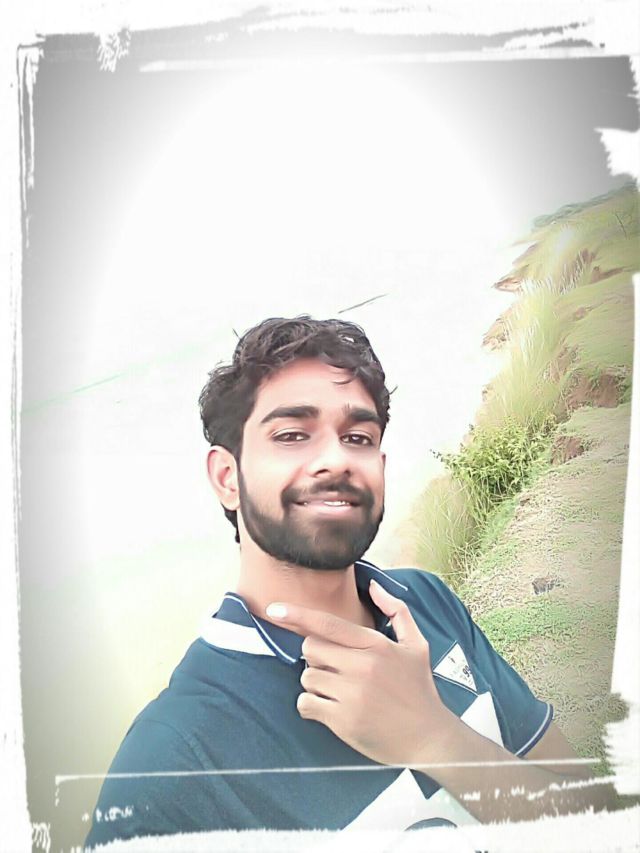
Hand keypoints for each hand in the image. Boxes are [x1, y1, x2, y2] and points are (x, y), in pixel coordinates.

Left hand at [265, 579, 454, 766]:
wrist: (429, 738)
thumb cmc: (419, 689)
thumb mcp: (416, 644)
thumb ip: (396, 610)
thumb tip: (373, 584)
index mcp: (376, 645)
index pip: (328, 625)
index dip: (298, 616)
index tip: (274, 609)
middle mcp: (362, 667)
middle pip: (310, 649)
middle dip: (315, 656)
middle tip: (334, 668)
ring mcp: (351, 694)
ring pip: (307, 677)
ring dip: (315, 683)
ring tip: (339, 691)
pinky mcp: (343, 720)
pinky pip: (306, 704)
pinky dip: (311, 705)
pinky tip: (329, 708)